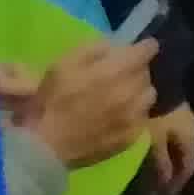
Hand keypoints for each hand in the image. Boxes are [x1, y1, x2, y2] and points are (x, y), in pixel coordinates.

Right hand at [6, 42, 156, 170]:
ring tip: (122, 97)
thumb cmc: (51, 101)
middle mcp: (131, 92)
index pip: (147, 50)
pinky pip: (141, 119)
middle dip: (135, 70)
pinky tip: (117, 118)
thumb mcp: (65, 63)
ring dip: (138, 93)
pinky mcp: (129, 138)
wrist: (44, 147)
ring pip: (148, 96)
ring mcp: (133, 117)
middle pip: (146, 73)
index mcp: (117, 70)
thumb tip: (114, 47)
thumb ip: (95, 49)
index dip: (143, 47)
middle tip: (119, 75)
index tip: (136, 50)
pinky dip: (133, 115)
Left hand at [150, 104, 193, 190]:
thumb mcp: (156, 142)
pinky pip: (168, 132)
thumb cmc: (156, 115)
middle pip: (182, 155)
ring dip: (166, 155)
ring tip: (151, 164)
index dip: (176, 183)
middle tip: (157, 182)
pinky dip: (161, 143)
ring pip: (175, 143)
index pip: (188, 167)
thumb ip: (161, 164)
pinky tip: (149, 145)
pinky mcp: (169, 107)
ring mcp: (181, 115)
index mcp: (191, 137)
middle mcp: (190, 126)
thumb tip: (164, 182)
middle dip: (171, 169)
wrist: (154, 81)